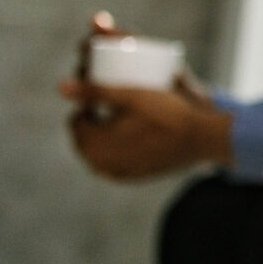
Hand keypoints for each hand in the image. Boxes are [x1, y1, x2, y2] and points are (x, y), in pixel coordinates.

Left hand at [61, 14, 226, 181]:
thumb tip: (60, 85)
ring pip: (102, 150)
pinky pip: (118, 160)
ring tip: (127, 116)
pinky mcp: (134, 177)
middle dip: (95, 120)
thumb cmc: (166, 113)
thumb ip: (93, 90)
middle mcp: (99, 165)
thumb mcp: (129, 95)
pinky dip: (122, 148)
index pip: (76, 120)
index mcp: (92, 145)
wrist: (202, 138)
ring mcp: (117, 174)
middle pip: (87, 137)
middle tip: (118, 102)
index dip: (88, 103)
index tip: (108, 92)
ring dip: (107, 134)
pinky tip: (136, 135)